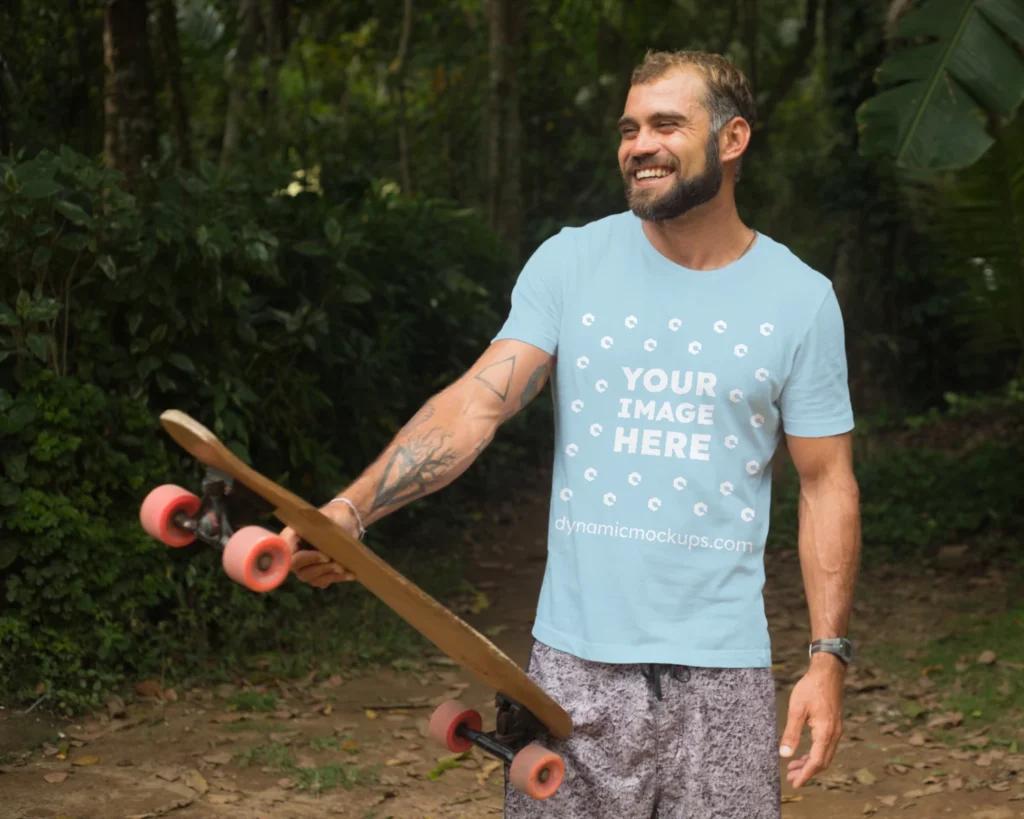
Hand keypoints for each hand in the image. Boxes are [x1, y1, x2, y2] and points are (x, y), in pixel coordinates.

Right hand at [280, 502, 358, 587]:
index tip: (325, 556)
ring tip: (344, 568)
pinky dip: (336, 579)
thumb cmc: (332, 518)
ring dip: (329, 574)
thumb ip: (311, 529)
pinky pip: (322, 582)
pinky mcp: (319, 573)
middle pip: (301, 571)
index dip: (306, 559)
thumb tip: (307, 540)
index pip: (289, 557)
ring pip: (311, 578)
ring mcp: (306, 566)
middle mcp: (295, 555)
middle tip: (338, 564)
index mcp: (291, 540)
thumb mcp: (322, 519)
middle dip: (321, 568)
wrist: (347, 522)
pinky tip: (350, 574)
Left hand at [778, 655, 844, 788]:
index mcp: (825, 733)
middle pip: (822, 762)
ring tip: (793, 767)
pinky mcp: (833, 725)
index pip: (816, 762)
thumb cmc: (811, 688)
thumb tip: (784, 755)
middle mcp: (834, 735)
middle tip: (790, 777)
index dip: (805, 775)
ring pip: (824, 755)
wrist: (827, 673)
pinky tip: (803, 753)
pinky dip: (814, 754)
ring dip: (810, 763)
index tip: (794, 783)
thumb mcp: (796, 710)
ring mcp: (835, 730)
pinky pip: (825, 747)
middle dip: (807, 772)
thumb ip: (791, 733)